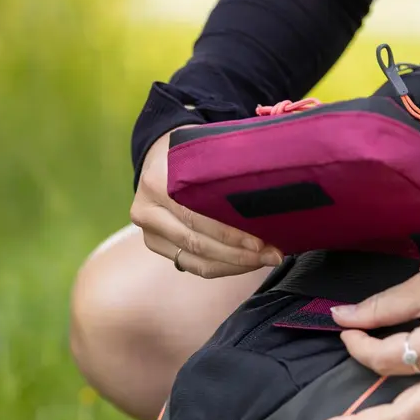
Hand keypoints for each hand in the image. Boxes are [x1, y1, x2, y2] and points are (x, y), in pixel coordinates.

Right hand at [130, 127, 283, 276]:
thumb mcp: (204, 152)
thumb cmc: (192, 154)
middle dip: (239, 253)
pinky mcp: (159, 247)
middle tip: (272, 254)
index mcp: (156, 184)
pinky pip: (195, 266)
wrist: (160, 156)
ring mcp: (150, 233)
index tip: (262, 240)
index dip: (230, 234)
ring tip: (266, 259)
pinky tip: (248, 262)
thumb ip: (227, 169)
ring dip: (236, 264)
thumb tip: (272, 187)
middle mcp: (147, 212)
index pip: (196, 217)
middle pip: (197, 243)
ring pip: (197, 261)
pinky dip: (225, 267)